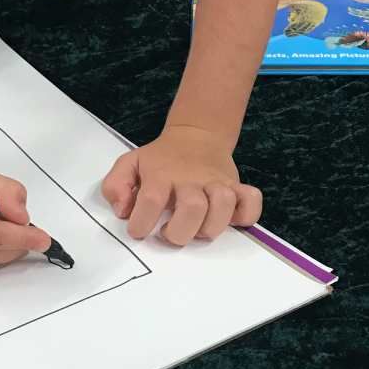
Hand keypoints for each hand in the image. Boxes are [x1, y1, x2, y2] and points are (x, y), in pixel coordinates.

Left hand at [101, 126, 261, 244]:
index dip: (142, 223)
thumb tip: (123, 210)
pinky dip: (246, 216)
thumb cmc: (160, 159)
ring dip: (210, 226)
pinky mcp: (237, 186)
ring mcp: (217, 183)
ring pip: (224, 206)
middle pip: (193, 208)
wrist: (195, 135)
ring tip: (196, 228)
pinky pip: (252, 202)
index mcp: (162, 175)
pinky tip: (230, 220)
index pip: (151, 200)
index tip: (139, 230)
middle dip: (179, 232)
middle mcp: (191, 179)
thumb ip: (116, 186)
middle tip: (169, 233)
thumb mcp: (130, 164)